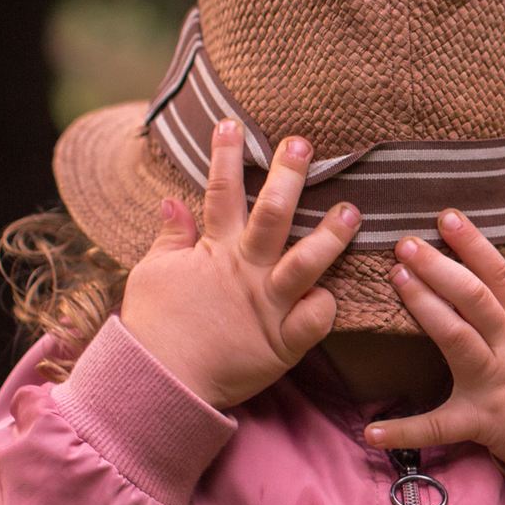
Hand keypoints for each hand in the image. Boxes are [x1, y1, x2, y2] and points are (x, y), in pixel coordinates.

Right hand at [115, 119, 360, 409]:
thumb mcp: (153, 274)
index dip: (225, 156)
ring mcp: (268, 304)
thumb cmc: (155, 326)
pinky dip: (326, 306)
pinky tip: (335, 294)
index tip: (232, 122)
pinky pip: (315, 320)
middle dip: (288, 177)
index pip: (221, 193)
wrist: (159, 381)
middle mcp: (245, 271)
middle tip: (303, 145)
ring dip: (331, 235)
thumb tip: (171, 201)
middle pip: (271, 215)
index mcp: (214, 251)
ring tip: (351, 211)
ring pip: (306, 262)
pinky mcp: (283, 342)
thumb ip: (170, 238)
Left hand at [363, 209, 504, 488]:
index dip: (474, 245)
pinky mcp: (482, 421)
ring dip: (424, 307)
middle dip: (439, 267)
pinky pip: (437, 427)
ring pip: (454, 337)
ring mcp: (494, 383)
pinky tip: (369, 432)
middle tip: (405, 243)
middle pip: (472, 297)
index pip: (501, 277)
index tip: (447, 217)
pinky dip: (404, 431)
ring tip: (396, 279)